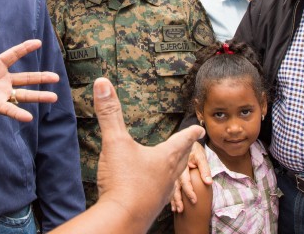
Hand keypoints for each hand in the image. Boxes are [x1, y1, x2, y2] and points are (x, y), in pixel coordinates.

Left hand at [0, 24, 59, 119]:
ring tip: (53, 96)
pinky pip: (9, 109)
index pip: (13, 55)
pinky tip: (29, 117)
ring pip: (23, 94)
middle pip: (25, 77)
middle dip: (41, 77)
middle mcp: (1, 79)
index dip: (25, 48)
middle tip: (56, 77)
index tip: (38, 42)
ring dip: (38, 96)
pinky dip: (19, 113)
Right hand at [94, 78, 204, 229]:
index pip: (184, 139)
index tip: (200, 128)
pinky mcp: (151, 207)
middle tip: (192, 146)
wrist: (122, 219)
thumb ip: (109, 113)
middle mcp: (168, 175)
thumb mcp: (115, 142)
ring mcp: (161, 193)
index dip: (192, 132)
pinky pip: (161, 194)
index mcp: (165, 157)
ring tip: (176, 168)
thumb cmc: (123, 181)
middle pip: (182, 159)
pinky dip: (161, 187)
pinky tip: (152, 190)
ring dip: (176, 170)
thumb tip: (102, 83)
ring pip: (174, 178)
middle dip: (187, 151)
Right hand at [170, 142, 210, 212]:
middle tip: (181, 210)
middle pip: (175, 186)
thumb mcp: (201, 157)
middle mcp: (175, 170)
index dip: (189, 191)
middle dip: (178, 199)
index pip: (185, 181)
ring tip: (176, 210)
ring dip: (173, 199)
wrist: (185, 141)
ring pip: (170, 188)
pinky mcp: (170, 176)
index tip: (194, 201)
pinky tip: (171, 205)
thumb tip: (209, 182)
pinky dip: (169, 196)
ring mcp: (172, 173)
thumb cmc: (195, 151)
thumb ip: (205, 169)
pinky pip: (168, 187)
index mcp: (182, 165)